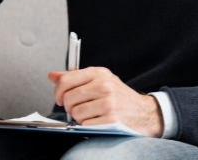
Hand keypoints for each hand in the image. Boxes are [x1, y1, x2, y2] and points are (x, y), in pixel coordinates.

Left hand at [48, 67, 163, 137]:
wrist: (145, 113)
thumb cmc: (119, 97)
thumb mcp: (99, 80)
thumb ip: (74, 78)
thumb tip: (52, 75)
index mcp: (99, 73)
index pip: (66, 80)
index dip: (58, 91)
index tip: (60, 98)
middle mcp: (104, 85)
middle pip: (69, 98)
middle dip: (69, 106)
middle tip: (77, 108)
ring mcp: (109, 102)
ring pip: (76, 112)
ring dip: (80, 117)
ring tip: (91, 114)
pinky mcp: (112, 119)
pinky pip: (85, 124)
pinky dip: (88, 125)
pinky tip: (98, 121)